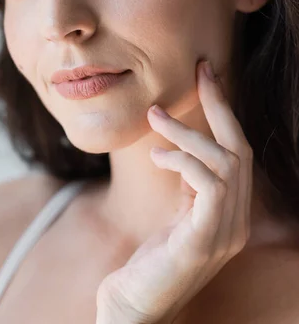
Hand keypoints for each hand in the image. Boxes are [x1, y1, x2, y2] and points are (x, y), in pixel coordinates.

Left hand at [96, 60, 252, 323]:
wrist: (132, 307)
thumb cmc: (150, 260)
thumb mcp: (176, 214)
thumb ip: (188, 185)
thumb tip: (179, 146)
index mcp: (231, 212)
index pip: (237, 152)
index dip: (225, 111)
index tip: (207, 75)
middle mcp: (237, 221)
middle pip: (240, 148)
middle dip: (220, 105)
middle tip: (197, 73)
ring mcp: (224, 233)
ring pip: (225, 161)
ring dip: (189, 132)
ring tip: (155, 117)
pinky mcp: (203, 241)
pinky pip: (209, 185)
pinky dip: (183, 160)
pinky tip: (157, 155)